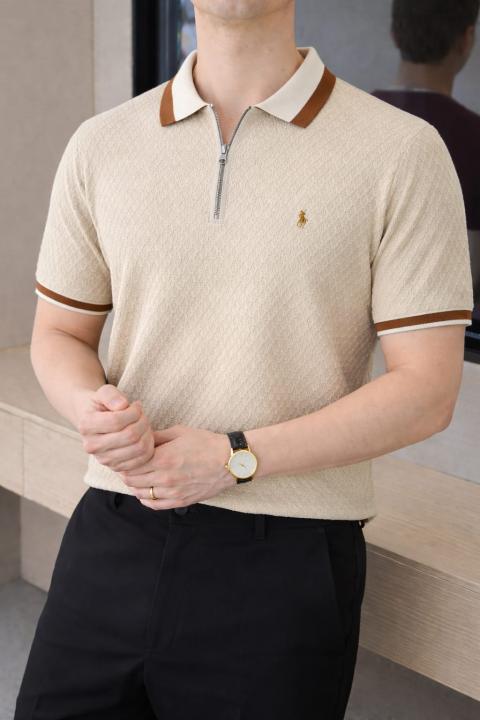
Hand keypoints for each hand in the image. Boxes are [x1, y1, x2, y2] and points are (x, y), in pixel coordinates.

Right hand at [73, 384, 154, 471]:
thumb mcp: (104, 392)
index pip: (116, 421)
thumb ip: (111, 395)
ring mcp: (104, 460)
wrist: (97, 421)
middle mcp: (92, 446)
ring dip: (147, 433)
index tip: (136, 405)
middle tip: (142, 415)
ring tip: (143, 424)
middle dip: (142, 422)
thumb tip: (122, 405)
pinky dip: (149, 446)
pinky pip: (142, 459)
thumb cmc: (103, 404)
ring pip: (138, 448)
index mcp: (86, 426)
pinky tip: (144, 436)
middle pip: (130, 436)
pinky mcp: (117, 468)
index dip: (133, 412)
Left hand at [119, 424, 235, 509]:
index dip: (124, 460)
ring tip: (138, 477)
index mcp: (163, 459)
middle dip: (127, 472)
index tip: (125, 456)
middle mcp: (165, 478)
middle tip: (128, 466)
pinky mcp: (180, 501)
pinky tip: (148, 491)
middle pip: (132, 481)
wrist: (230, 461)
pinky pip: (154, 505)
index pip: (130, 465)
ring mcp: (173, 492)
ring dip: (135, 486)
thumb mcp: (179, 432)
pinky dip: (146, 499)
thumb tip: (139, 438)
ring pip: (141, 494)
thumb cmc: (206, 443)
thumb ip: (157, 436)